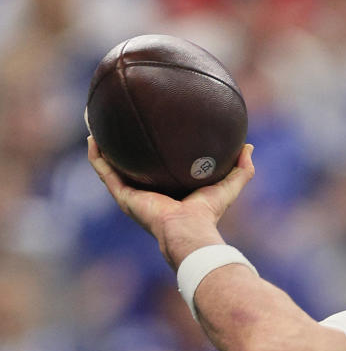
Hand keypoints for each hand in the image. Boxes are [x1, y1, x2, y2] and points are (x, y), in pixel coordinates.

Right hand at [87, 137, 254, 266]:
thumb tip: (248, 146)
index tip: (152, 129)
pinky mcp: (123, 196)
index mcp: (169, 189)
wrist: (188, 229)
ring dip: (101, 145)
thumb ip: (242, 169)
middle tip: (117, 121)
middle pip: (131, 164)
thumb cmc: (209, 213)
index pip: (159, 167)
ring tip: (95, 122)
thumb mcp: (230, 185)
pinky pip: (104, 171)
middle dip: (123, 144)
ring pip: (110, 165)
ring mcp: (132, 194)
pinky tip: (93, 136)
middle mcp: (148, 191)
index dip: (154, 150)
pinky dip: (96, 155)